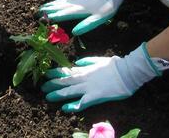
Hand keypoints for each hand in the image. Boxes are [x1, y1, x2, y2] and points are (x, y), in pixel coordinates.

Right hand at [39, 0, 132, 35]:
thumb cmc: (106, 9)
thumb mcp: (98, 19)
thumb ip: (86, 25)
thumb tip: (73, 32)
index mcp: (79, 11)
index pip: (63, 14)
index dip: (52, 17)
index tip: (41, 18)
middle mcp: (76, 5)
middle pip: (59, 7)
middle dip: (48, 10)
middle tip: (37, 12)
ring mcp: (77, 1)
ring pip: (61, 3)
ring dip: (52, 5)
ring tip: (43, 7)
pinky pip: (66, 1)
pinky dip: (59, 2)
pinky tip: (57, 3)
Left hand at [42, 43, 168, 112]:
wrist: (127, 71)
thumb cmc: (116, 65)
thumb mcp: (99, 60)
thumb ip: (88, 61)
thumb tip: (78, 63)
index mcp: (86, 70)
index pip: (68, 71)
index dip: (56, 73)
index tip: (46, 73)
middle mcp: (85, 78)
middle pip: (66, 81)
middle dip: (53, 84)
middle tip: (41, 86)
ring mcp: (90, 87)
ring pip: (71, 91)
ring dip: (58, 94)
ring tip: (47, 97)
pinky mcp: (96, 96)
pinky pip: (83, 102)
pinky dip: (74, 105)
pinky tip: (65, 108)